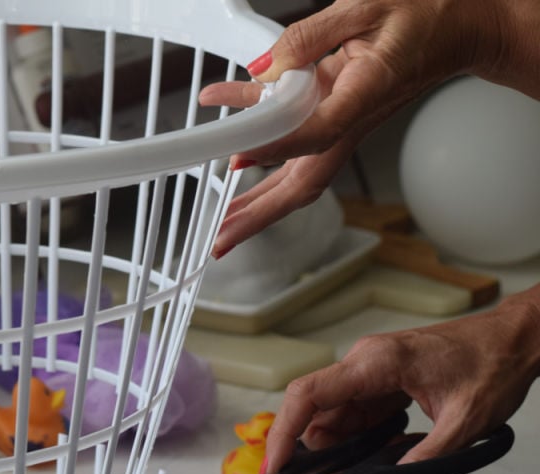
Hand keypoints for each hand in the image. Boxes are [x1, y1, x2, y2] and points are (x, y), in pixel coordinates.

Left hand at [200, 0, 513, 257]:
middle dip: (261, 215)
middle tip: (223, 239)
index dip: (276, 149)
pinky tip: (228, 138)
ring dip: (257, 201)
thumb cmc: (427, 16)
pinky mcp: (333, 115)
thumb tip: (263, 68)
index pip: (318, 132)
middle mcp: (353, 120)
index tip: (238, 156)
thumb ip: (311, 35)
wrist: (460, 28)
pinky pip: (291, 140)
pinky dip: (257, 144)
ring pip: (295, 175)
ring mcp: (342, 124)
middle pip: (303, 183)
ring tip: (223, 223)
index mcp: (367, 93)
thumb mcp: (367, 6)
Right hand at [262, 290, 539, 473]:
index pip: (308, 396)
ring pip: (333, 412)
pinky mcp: (381, 378)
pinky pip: (354, 410)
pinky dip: (360, 435)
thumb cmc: (495, 363)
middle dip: (316, 448)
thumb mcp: (464, 424)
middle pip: (315, 408)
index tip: (274, 466)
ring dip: (342, 444)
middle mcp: (365, 361)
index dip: (283, 433)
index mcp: (377, 363)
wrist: (518, 338)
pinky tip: (384, 449)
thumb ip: (426, 464)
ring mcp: (371, 369)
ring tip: (372, 464)